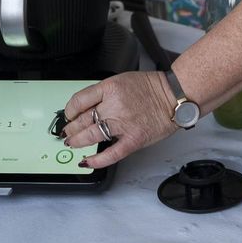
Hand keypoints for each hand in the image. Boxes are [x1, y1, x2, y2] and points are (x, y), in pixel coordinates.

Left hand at [61, 71, 180, 168]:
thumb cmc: (151, 88)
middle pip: (83, 119)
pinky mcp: (133, 139)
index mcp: (110, 88)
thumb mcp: (122, 81)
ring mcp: (123, 124)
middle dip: (71, 128)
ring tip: (72, 143)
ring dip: (78, 141)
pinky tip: (87, 161)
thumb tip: (86, 107)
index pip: (79, 101)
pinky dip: (97, 160)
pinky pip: (111, 153)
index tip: (69, 115)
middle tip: (68, 131)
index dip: (69, 110)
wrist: (173, 96)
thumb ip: (104, 93)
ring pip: (91, 135)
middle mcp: (114, 106)